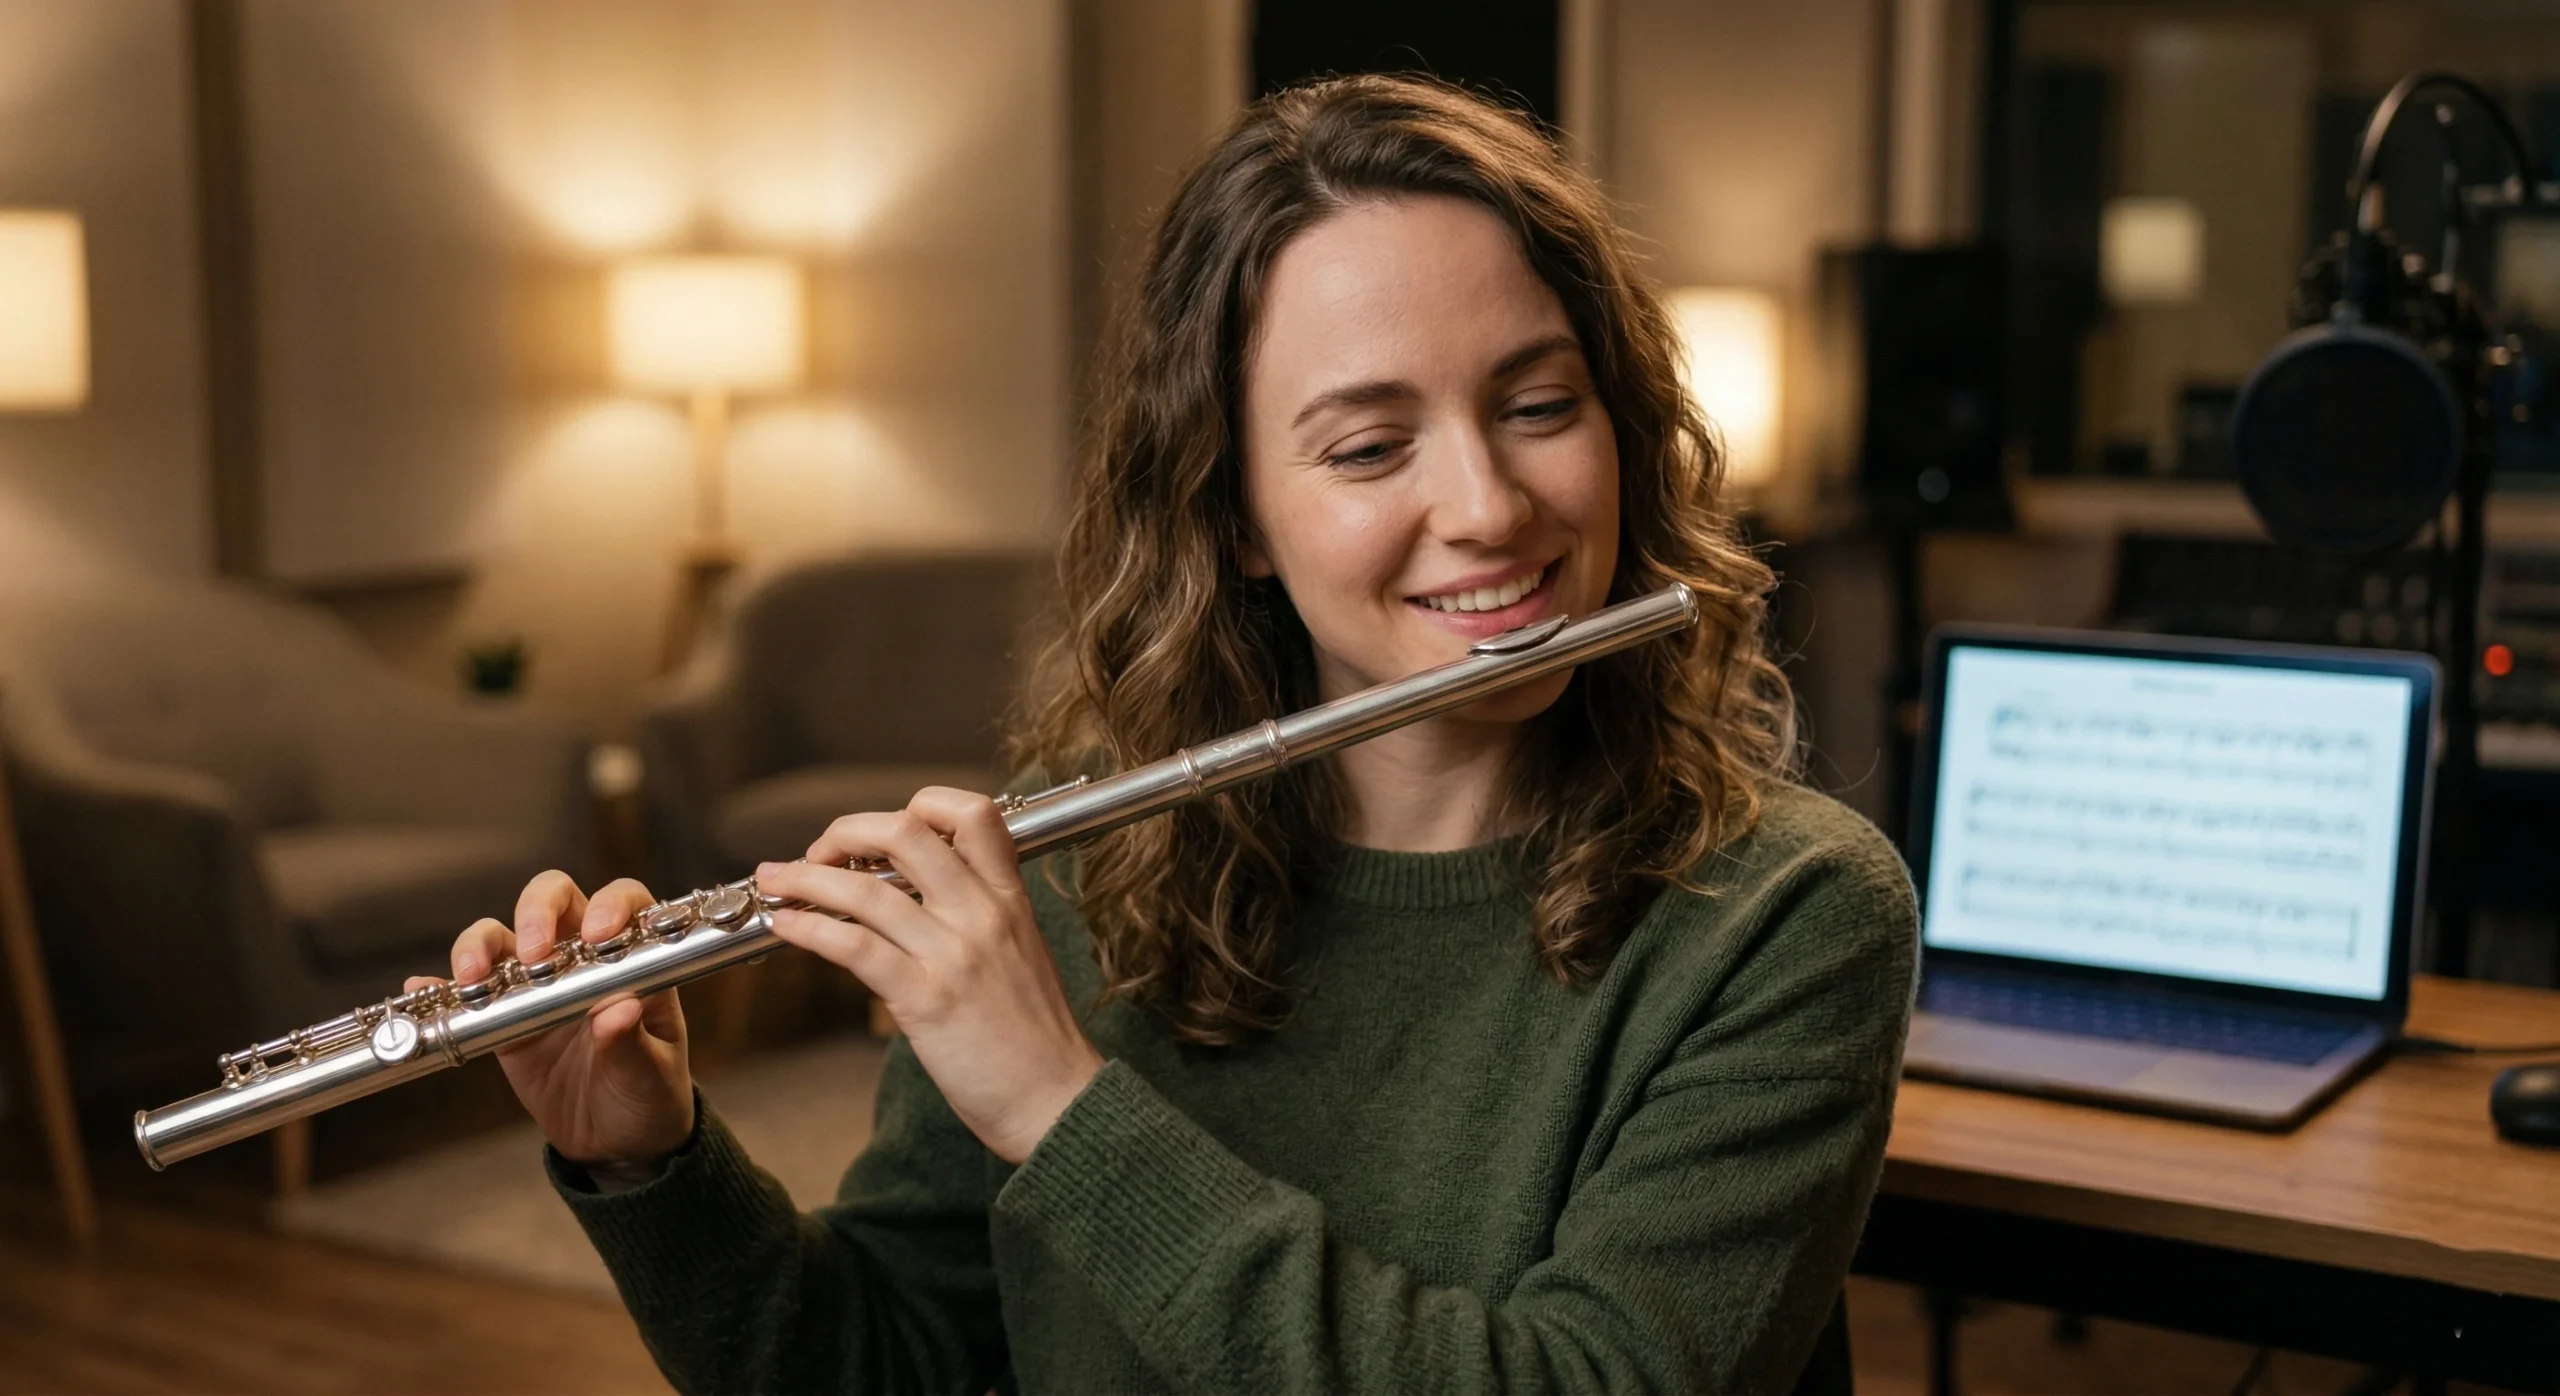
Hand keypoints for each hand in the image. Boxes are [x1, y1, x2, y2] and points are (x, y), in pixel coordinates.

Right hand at [407, 872, 694, 1168]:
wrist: (616, 1145)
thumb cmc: (648, 1096)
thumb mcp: (650, 1075)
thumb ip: (632, 1042)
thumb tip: (619, 1010)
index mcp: (634, 961)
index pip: (625, 902)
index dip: (610, 905)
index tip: (597, 934)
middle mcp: (583, 960)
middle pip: (553, 900)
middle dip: (536, 912)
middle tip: (531, 954)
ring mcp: (538, 986)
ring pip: (501, 938)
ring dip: (479, 946)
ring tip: (471, 978)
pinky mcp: (504, 1019)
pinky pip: (465, 995)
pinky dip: (439, 989)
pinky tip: (420, 992)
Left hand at [757, 787, 1103, 1164]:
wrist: (1057, 1102)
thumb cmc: (1035, 1039)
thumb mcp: (1020, 955)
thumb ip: (977, 919)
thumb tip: (915, 899)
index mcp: (1011, 899)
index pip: (973, 812)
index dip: (921, 805)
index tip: (885, 834)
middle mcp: (983, 914)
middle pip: (906, 832)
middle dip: (847, 832)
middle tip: (820, 853)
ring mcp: (954, 954)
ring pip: (865, 889)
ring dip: (805, 877)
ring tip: (776, 880)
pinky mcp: (926, 1000)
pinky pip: (853, 945)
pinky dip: (808, 927)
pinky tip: (786, 925)